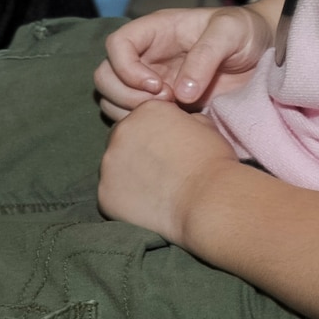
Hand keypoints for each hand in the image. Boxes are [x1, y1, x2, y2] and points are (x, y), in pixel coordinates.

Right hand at [95, 4, 270, 120]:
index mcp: (156, 32)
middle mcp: (148, 58)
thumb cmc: (246, 32)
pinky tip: (178, 129)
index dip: (127, 68)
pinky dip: (146, 129)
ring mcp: (154, 84)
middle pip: (105, 76)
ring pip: (114, 101)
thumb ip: (206, 55)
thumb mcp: (230, 32)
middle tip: (166, 105)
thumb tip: (181, 93)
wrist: (265, 55)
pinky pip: (137, 121)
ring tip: (172, 117)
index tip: (158, 86)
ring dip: (132, 114)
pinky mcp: (166, 108)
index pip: (116, 44)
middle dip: (126, 96)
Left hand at [98, 100, 241, 245]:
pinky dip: (124, 203)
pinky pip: (110, 196)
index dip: (155, 138)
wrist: (208, 200)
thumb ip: (185, 119)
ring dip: (128, 177)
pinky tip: (146, 209)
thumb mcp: (205, 126)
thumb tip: (182, 123)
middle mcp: (121, 130)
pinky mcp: (105, 193)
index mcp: (146, 110)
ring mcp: (109, 162)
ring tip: (154, 193)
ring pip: (114, 168)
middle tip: (159, 175)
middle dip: (136, 155)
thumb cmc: (213, 163)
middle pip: (122, 140)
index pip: (142, 120)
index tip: (168, 155)